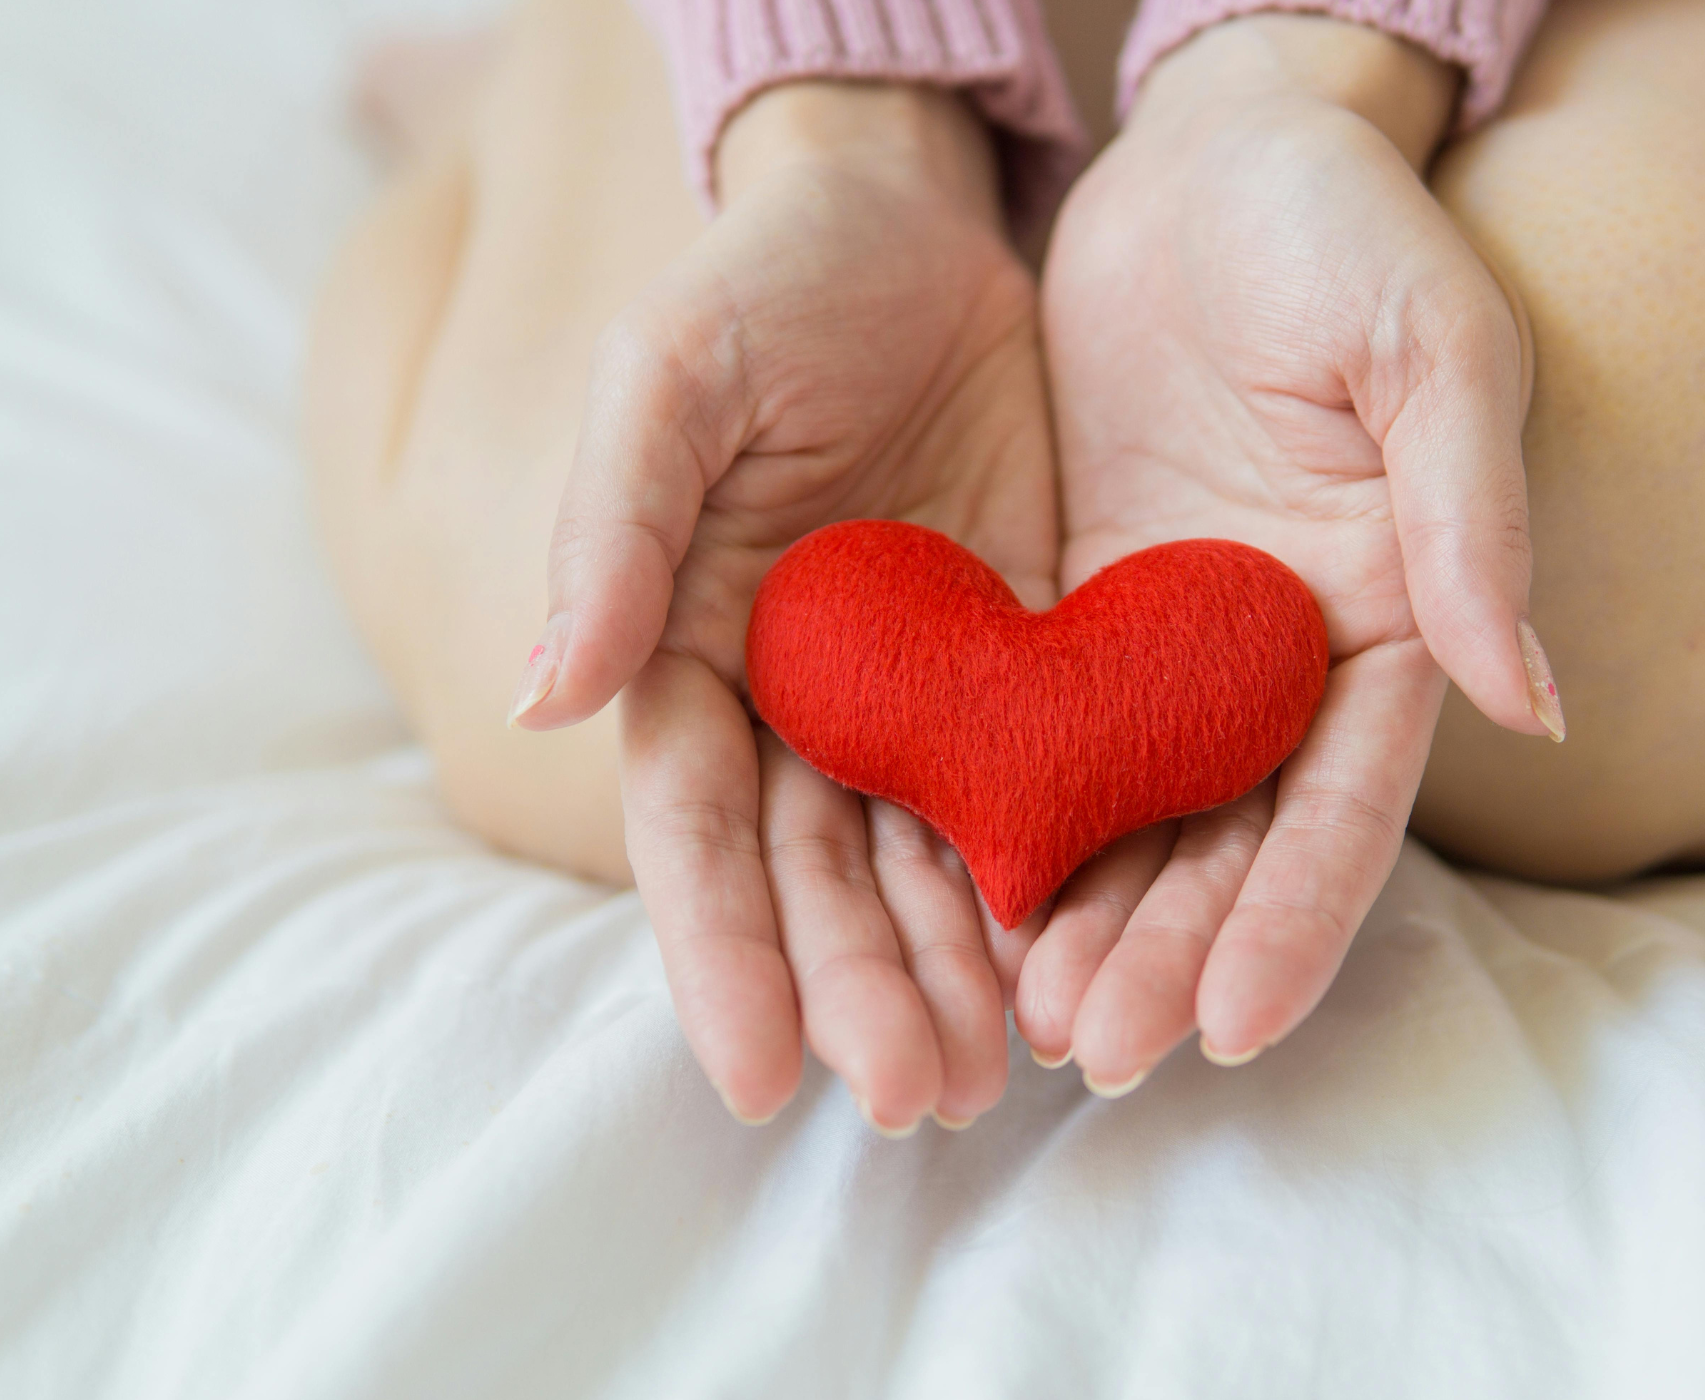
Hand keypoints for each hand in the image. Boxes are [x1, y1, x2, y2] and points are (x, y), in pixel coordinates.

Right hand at [513, 83, 1057, 1132]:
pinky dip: (1047, 876)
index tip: (764, 1078)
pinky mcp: (1022, 663)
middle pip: (818, 876)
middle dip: (859, 989)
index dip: (722, 955)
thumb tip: (545, 695)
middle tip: (915, 1098)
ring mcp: (913, 692)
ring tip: (994, 1076)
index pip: (697, 831)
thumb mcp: (671, 379)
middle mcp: (798, 699)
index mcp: (692, 651)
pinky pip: (1034, 787)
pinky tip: (1076, 957)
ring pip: (925, 861)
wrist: (914, 226)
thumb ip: (615, 529)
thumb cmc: (768, 285)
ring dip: (952, 971)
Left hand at [1017, 17, 1560, 1089]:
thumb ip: (1472, 517)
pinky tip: (964, 901)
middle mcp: (1280, 662)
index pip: (1347, 805)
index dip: (1295, 918)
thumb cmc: (1342, 227)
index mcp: (1386, 621)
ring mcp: (1177, 647)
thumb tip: (1534, 702)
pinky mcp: (1081, 612)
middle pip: (1229, 843)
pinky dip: (1015, 820)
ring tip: (1024, 1022)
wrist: (1209, 158)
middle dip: (1169, 952)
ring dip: (1087, 922)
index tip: (1234, 1026)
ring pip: (1134, 817)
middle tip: (1094, 1050)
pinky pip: (1045, 736)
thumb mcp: (1429, 348)